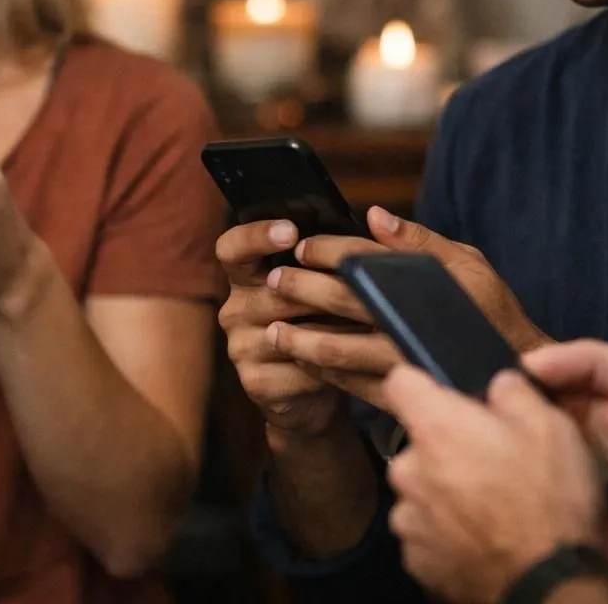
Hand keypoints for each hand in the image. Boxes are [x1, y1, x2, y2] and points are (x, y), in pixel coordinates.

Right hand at [214, 219, 346, 436]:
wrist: (315, 391)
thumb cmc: (324, 325)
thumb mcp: (327, 286)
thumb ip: (339, 255)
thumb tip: (375, 216)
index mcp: (246, 276)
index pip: (232, 247)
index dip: (257, 236)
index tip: (291, 232)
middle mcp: (234, 308)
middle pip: (269, 291)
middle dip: (315, 291)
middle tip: (352, 290)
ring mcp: (239, 347)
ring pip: (286, 332)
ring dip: (327, 331)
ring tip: (362, 327)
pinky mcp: (254, 382)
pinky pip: (296, 369)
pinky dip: (328, 367)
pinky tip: (349, 364)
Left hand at [281, 207, 548, 405]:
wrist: (518, 373)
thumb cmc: (490, 311)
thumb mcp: (467, 264)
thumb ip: (419, 241)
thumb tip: (375, 216)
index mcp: (421, 284)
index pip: (362, 260)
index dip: (326, 250)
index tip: (300, 247)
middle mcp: (407, 322)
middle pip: (341, 299)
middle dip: (301, 287)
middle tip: (274, 281)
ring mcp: (401, 362)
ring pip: (338, 348)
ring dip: (300, 336)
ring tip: (274, 329)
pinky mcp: (400, 394)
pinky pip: (350, 384)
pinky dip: (322, 371)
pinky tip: (302, 360)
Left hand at [383, 364, 606, 603]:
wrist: (549, 586)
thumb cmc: (550, 499)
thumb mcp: (550, 426)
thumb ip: (512, 391)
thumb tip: (495, 384)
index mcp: (434, 427)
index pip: (400, 382)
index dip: (424, 384)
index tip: (447, 397)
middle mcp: (407, 470)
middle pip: (417, 444)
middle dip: (447, 449)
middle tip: (490, 465)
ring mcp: (407, 519)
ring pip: (420, 492)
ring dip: (444, 495)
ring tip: (490, 511)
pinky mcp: (416, 560)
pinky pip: (426, 533)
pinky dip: (446, 534)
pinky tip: (482, 541)